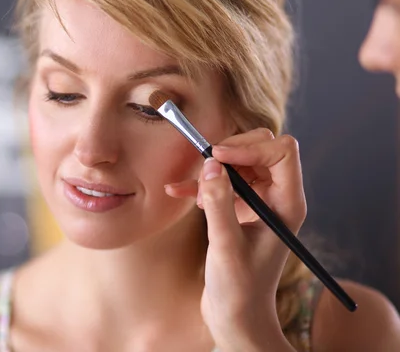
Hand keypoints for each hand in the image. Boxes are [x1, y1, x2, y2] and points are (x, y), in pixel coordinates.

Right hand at [165, 128, 305, 350]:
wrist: (237, 316)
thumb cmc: (240, 289)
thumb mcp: (226, 245)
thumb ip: (219, 203)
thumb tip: (211, 165)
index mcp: (286, 204)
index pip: (281, 153)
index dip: (250, 148)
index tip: (218, 157)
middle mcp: (276, 198)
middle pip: (262, 150)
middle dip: (230, 152)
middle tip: (205, 164)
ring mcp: (259, 203)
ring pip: (240, 163)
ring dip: (212, 170)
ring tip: (191, 189)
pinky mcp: (240, 210)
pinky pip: (223, 183)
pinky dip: (201, 184)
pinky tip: (178, 191)